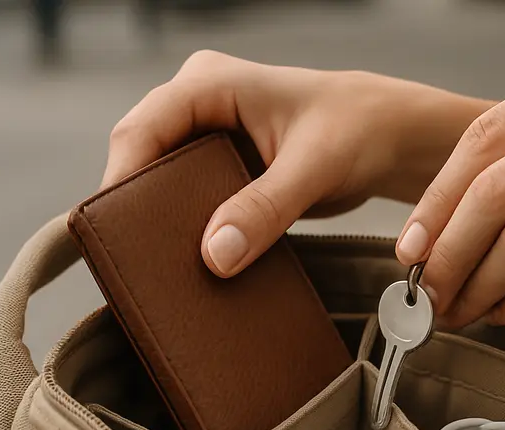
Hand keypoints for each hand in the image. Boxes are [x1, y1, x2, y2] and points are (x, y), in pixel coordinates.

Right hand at [105, 50, 489, 276]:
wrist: (388, 137)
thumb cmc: (356, 131)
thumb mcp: (313, 169)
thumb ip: (265, 209)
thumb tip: (215, 255)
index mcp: (208, 83)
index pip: (140, 131)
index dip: (121, 182)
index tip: (116, 235)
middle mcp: (197, 106)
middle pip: (142, 159)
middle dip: (137, 209)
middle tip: (135, 264)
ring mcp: (207, 138)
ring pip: (161, 182)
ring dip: (162, 224)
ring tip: (161, 271)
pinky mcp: (222, 170)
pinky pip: (190, 201)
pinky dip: (190, 231)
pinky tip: (195, 266)